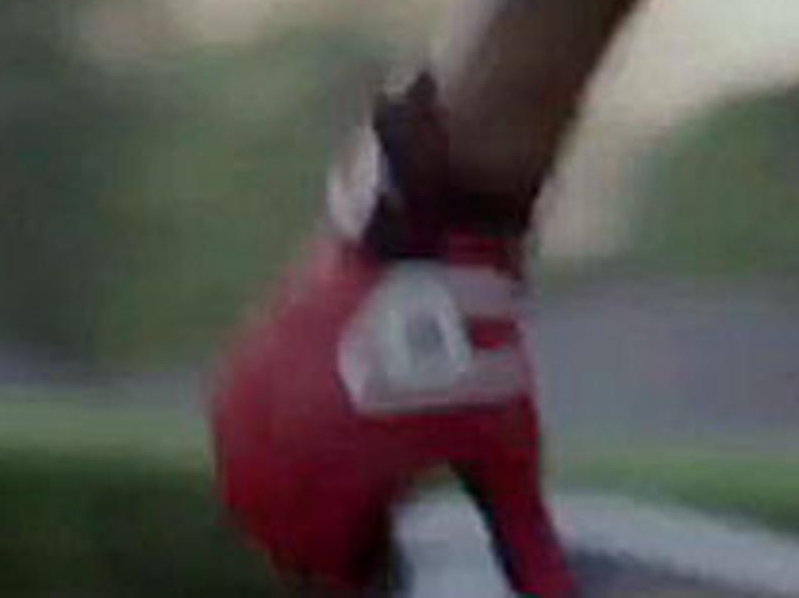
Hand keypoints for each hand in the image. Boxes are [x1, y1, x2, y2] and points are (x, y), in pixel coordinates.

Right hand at [209, 77, 574, 595]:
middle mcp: (263, 450)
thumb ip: (518, 536)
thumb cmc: (476, 348)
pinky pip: (241, 429)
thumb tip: (557, 592)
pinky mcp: (243, 356)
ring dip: (291, 491)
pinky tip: (323, 431)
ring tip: (347, 479)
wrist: (431, 237)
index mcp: (320, 487)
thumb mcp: (503, 451)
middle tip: (370, 522)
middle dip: (320, 535)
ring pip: (250, 480)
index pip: (321, 567)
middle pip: (276, 530)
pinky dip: (274, 443)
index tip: (391, 557)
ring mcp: (245, 400)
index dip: (359, 568)